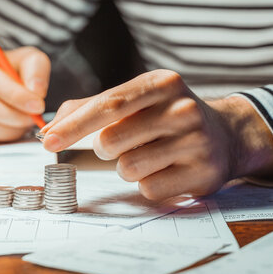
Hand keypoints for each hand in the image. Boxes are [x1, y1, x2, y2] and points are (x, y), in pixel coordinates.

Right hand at [0, 42, 49, 143]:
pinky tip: (7, 128)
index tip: (36, 105)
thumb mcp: (29, 60)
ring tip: (21, 122)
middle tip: (31, 118)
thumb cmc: (11, 70)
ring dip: (7, 129)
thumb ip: (36, 70)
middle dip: (12, 115)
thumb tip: (36, 90)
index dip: (13, 94)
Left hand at [40, 69, 272, 199]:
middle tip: (118, 143)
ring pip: (127, 168)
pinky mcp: (202, 175)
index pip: (107, 105)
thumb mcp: (136, 99)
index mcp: (161, 83)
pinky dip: (146, 183)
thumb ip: (90, 107)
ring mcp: (196, 142)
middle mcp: (181, 109)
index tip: (47, 140)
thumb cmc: (165, 115)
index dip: (73, 125)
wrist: (225, 135)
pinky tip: (164, 169)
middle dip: (103, 148)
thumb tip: (49, 128)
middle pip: (110, 140)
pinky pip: (148, 189)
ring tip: (148, 154)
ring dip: (125, 167)